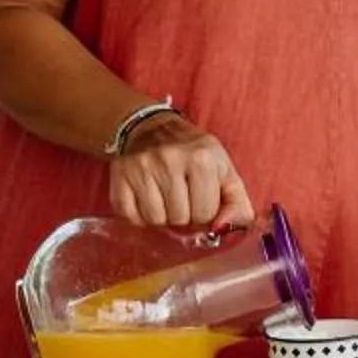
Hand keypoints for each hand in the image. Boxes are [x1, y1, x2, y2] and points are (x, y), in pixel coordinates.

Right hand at [107, 112, 252, 228]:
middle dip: (184, 215)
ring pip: (155, 220)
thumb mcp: (225, 172)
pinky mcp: (120, 174)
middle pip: (179, 218)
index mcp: (202, 158)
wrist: (154, 128)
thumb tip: (222, 229)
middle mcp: (170, 159)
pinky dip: (140, 216)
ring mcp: (142, 166)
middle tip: (182, 196)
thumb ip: (237, 204)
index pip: (205, 214)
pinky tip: (147, 199)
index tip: (201, 198)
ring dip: (163, 216)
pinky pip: (130, 216)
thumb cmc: (195, 155)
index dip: (205, 212)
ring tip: (166, 197)